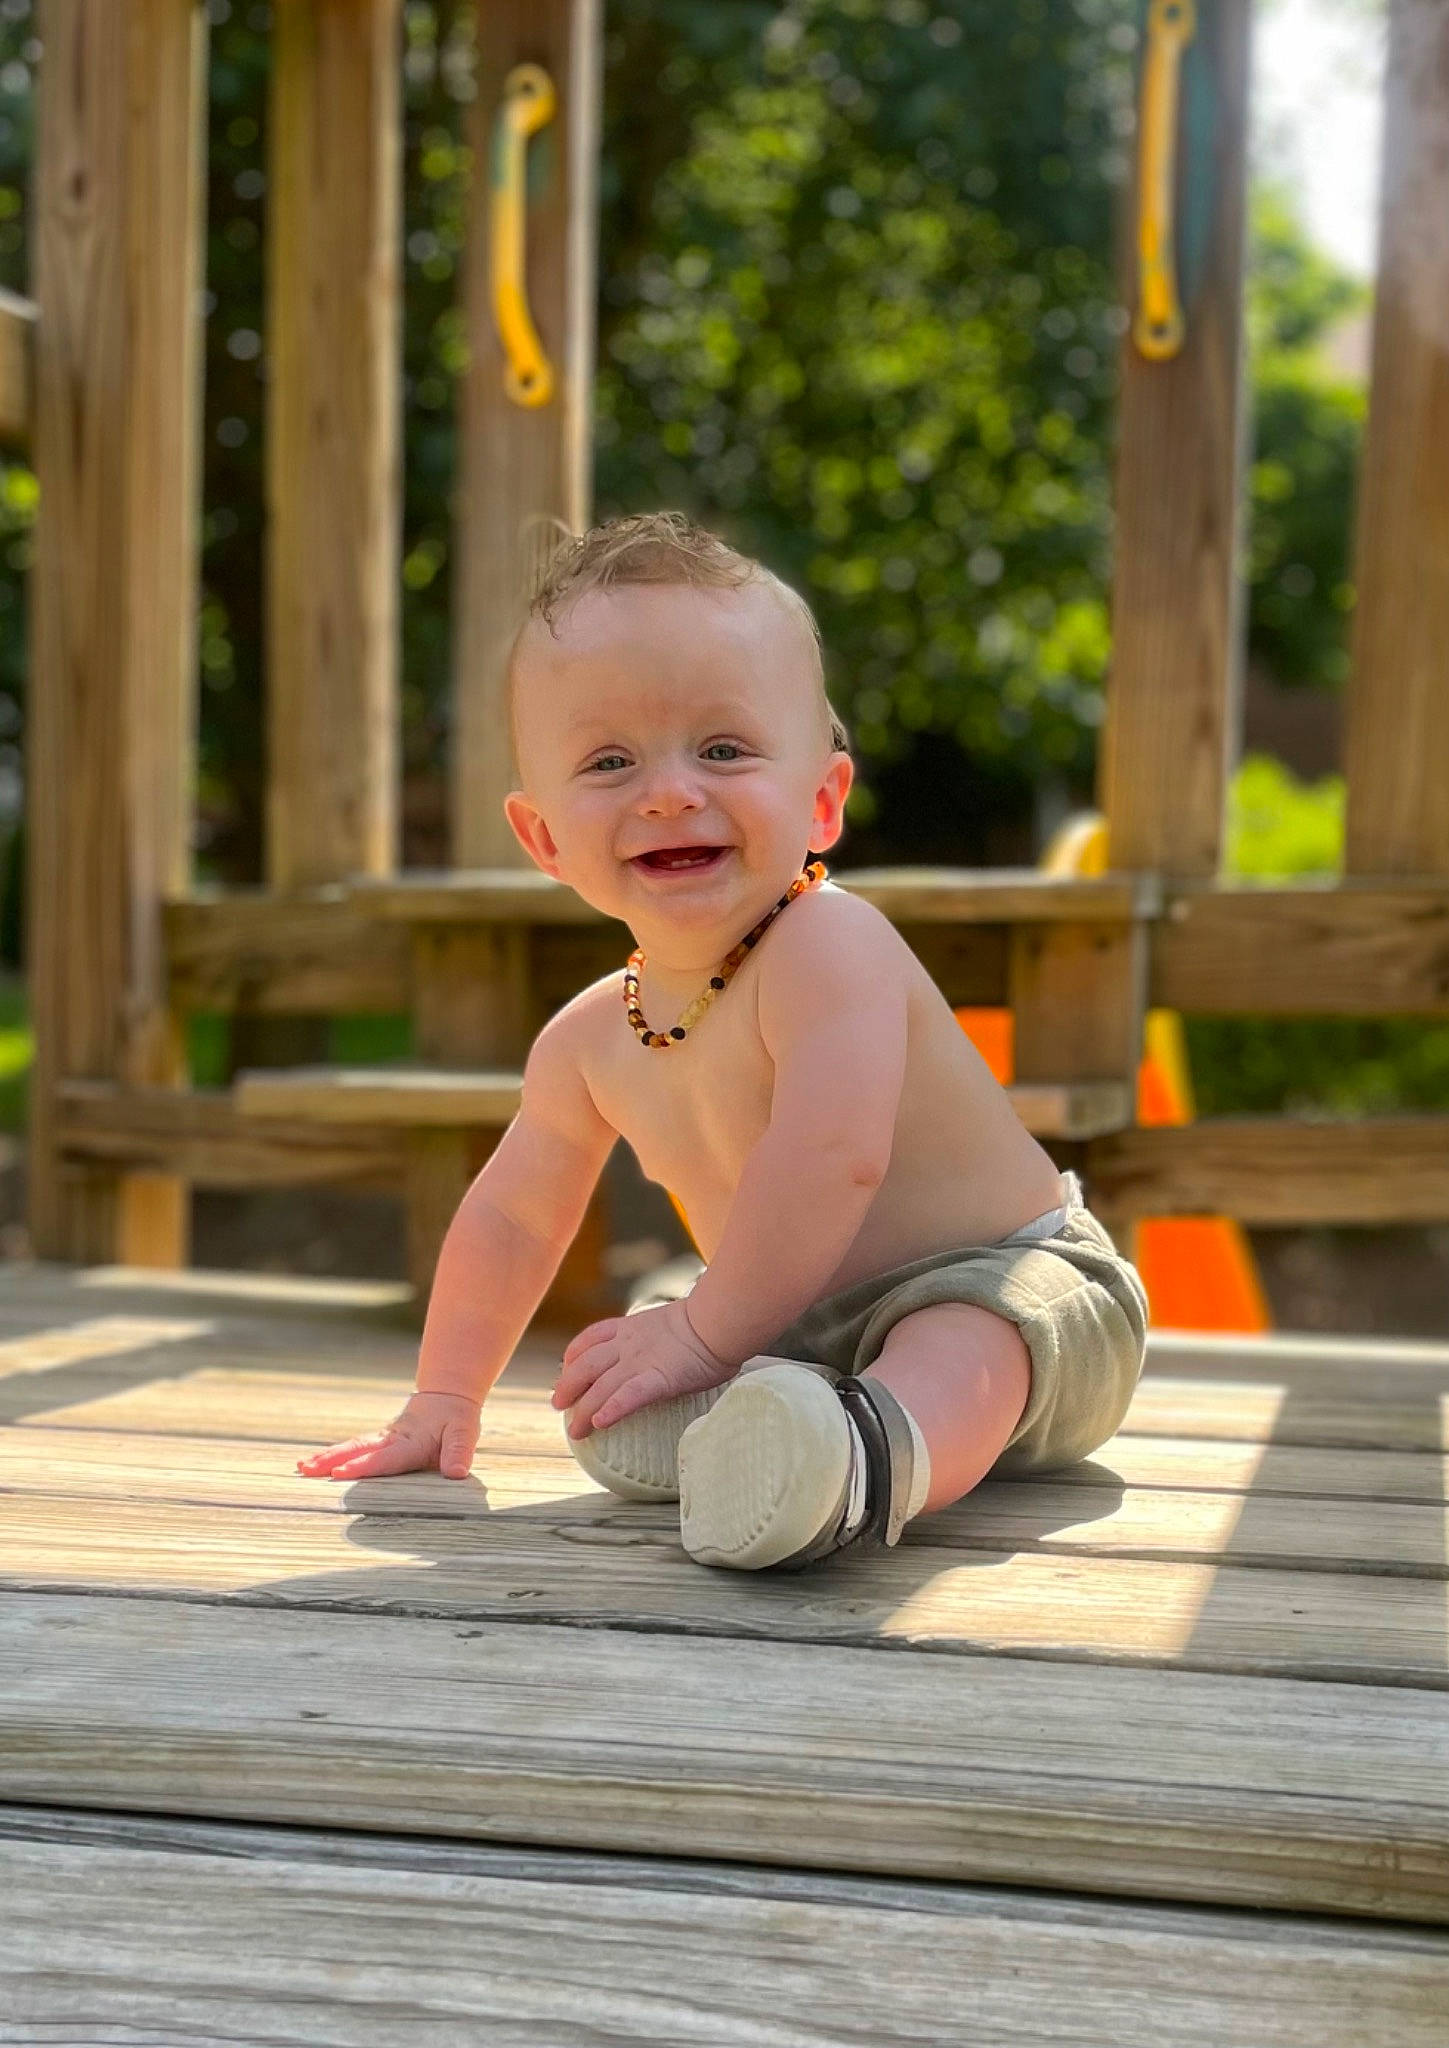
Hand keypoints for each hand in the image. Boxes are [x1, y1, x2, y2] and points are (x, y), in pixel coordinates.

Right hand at [295, 1390, 481, 1480]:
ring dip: (326, 1457)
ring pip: (351, 1446)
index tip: (340, 1473)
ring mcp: (382, 1438)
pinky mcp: (378, 1441)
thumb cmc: (456, 1419)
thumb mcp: (465, 1432)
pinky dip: (333, 1455)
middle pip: (358, 1449)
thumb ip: (459, 1452)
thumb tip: (456, 1473)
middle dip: (332, 1460)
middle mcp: (392, 1438)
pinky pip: (354, 1448)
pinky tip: (313, 1464)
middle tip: (306, 1469)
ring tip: (301, 1468)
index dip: (363, 1466)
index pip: (385, 1457)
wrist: (447, 1396)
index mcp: (411, 1441)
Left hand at [552, 1296, 736, 1438]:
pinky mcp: (658, 1379)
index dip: (573, 1355)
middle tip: (558, 1404)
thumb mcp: (673, 1322)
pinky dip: (611, 1410)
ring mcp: (640, 1361)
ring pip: (601, 1387)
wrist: (722, 1319)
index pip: (591, 1337)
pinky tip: (600, 1423)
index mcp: (632, 1326)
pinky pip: (628, 1396)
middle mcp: (629, 1343)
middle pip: (586, 1365)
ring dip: (583, 1410)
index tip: (566, 1368)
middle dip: (568, 1385)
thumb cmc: (711, 1322)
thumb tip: (668, 1349)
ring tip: (574, 1430)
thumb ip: (661, 1336)